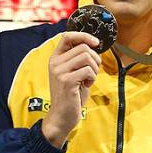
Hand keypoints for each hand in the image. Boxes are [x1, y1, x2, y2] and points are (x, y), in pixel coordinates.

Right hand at [42, 32, 100, 147]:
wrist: (62, 116)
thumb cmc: (71, 95)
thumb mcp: (74, 73)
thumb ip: (79, 59)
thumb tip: (94, 44)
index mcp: (56, 58)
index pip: (67, 36)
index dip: (84, 35)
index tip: (96, 43)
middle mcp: (55, 62)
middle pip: (83, 47)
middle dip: (95, 58)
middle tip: (93, 71)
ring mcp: (59, 71)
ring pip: (87, 57)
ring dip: (94, 69)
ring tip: (89, 79)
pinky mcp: (67, 81)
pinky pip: (88, 70)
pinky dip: (92, 78)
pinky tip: (86, 85)